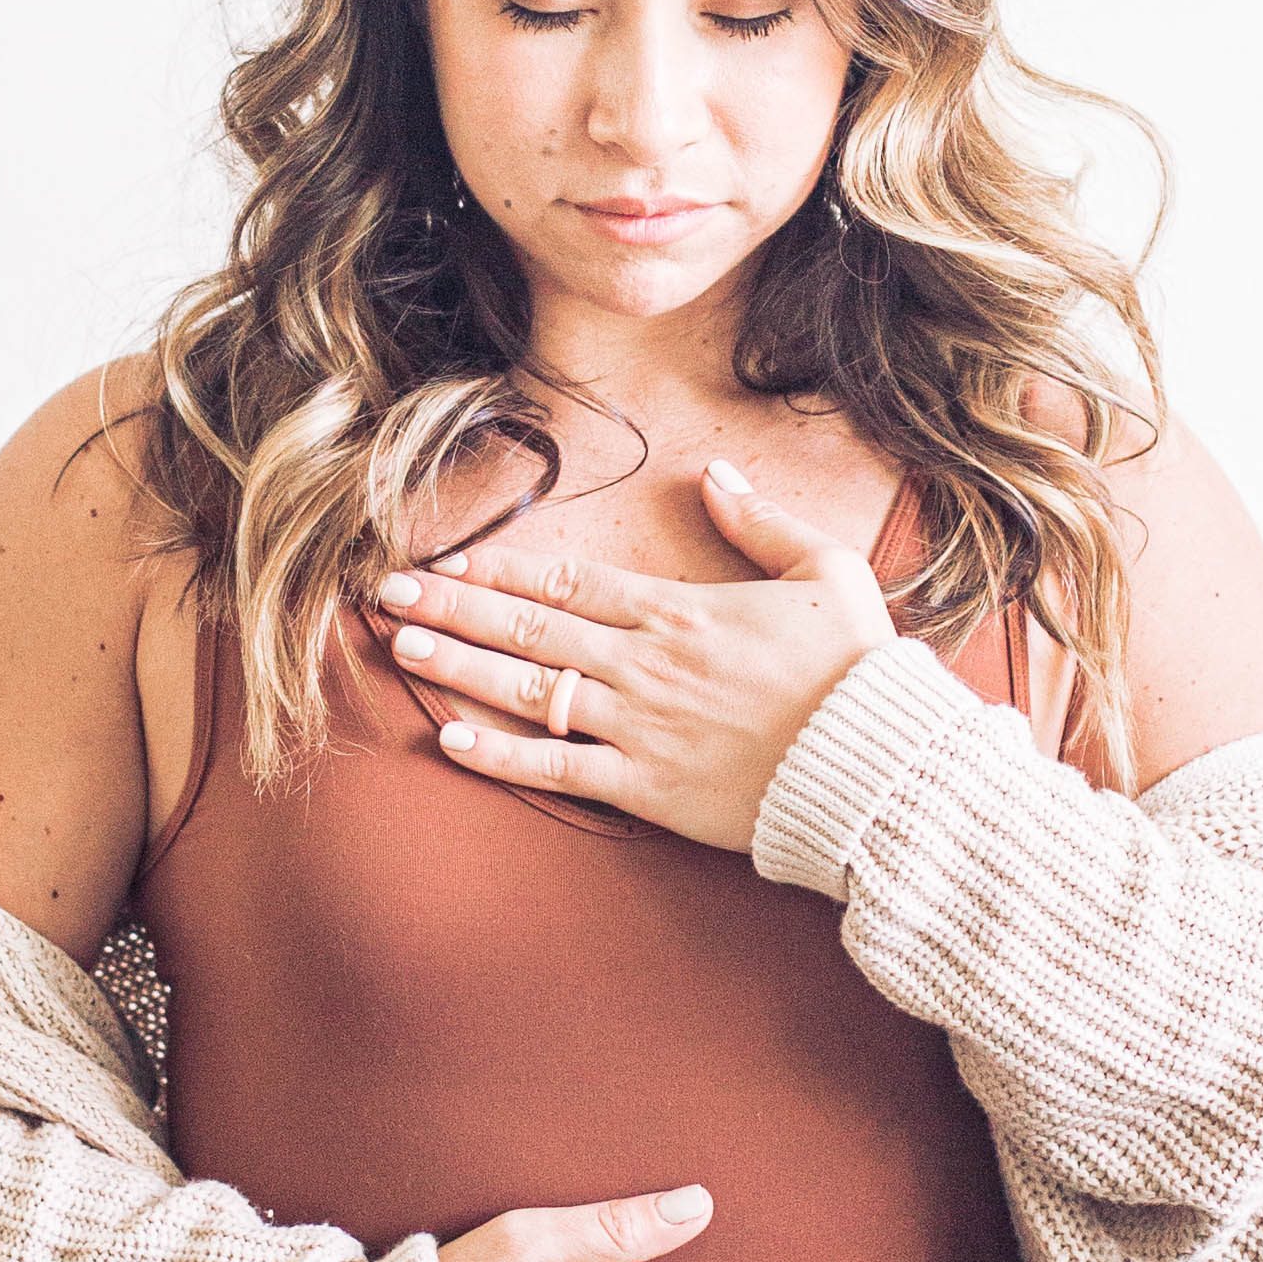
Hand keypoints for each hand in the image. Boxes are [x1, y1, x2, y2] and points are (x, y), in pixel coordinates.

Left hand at [377, 456, 895, 848]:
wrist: (874, 768)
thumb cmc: (855, 670)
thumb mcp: (825, 571)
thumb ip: (762, 520)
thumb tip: (714, 474)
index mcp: (679, 610)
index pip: (568, 578)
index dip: (499, 565)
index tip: (447, 555)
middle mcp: (643, 664)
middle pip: (529, 625)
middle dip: (453, 604)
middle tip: (388, 591)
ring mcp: (638, 727)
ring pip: (528, 690)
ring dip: (460, 665)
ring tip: (403, 646)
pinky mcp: (644, 788)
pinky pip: (557, 769)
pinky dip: (501, 756)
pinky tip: (451, 739)